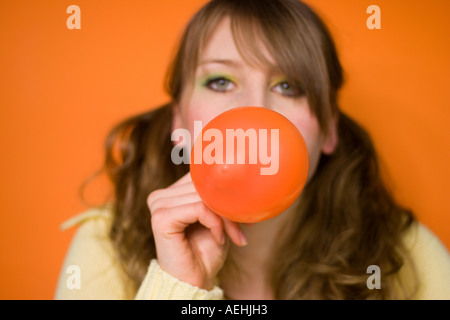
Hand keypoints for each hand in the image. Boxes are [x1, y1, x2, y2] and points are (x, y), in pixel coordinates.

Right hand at [147, 173, 246, 289]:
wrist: (195, 282)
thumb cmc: (206, 252)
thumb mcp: (217, 217)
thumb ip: (218, 196)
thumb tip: (239, 178)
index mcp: (171, 193)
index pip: (202, 177)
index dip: (224, 193)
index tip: (244, 213)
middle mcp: (161, 196)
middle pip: (204, 186)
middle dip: (228, 208)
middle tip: (242, 228)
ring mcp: (158, 205)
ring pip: (205, 197)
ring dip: (226, 218)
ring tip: (232, 235)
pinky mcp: (161, 218)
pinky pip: (199, 208)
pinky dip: (215, 223)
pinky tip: (218, 238)